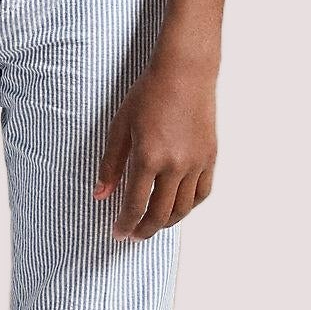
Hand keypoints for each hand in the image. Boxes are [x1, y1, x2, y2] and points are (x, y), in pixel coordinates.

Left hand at [93, 59, 217, 238]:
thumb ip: (110, 164)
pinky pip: (201, 193)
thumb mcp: (120, 126)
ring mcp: (196, 163)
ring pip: (182, 208)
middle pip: (160, 214)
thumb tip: (100, 195)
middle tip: (133, 236)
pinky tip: (176, 208)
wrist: (185, 73)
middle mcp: (175, 165)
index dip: (124, 224)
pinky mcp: (210, 158)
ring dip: (166, 223)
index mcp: (148, 157)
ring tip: (153, 225)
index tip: (117, 233)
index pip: (134, 204)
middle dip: (144, 230)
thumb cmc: (148, 95)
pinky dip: (188, 207)